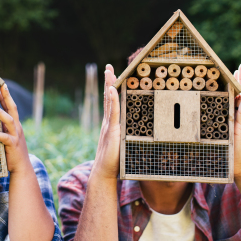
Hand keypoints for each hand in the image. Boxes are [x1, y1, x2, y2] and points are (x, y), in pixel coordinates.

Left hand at [0, 84, 30, 173]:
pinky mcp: (13, 144)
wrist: (22, 166)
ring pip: (9, 120)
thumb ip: (3, 128)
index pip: (11, 107)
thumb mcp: (9, 137)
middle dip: (7, 97)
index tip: (2, 86)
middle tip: (0, 87)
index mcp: (16, 125)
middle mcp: (17, 128)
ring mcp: (16, 135)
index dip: (7, 96)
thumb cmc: (13, 152)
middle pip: (13, 109)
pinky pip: (5, 137)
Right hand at [91, 65, 120, 180]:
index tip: (112, 77)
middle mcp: (108, 123)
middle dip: (108, 82)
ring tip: (109, 71)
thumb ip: (127, 138)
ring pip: (109, 102)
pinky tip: (112, 89)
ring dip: (109, 85)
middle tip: (108, 67)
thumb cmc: (114, 163)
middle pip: (108, 98)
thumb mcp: (122, 146)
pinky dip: (112, 100)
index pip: (111, 103)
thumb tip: (136, 134)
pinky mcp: (112, 131)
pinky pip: (113, 112)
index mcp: (110, 125)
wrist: (104, 172)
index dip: (111, 89)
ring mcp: (109, 125)